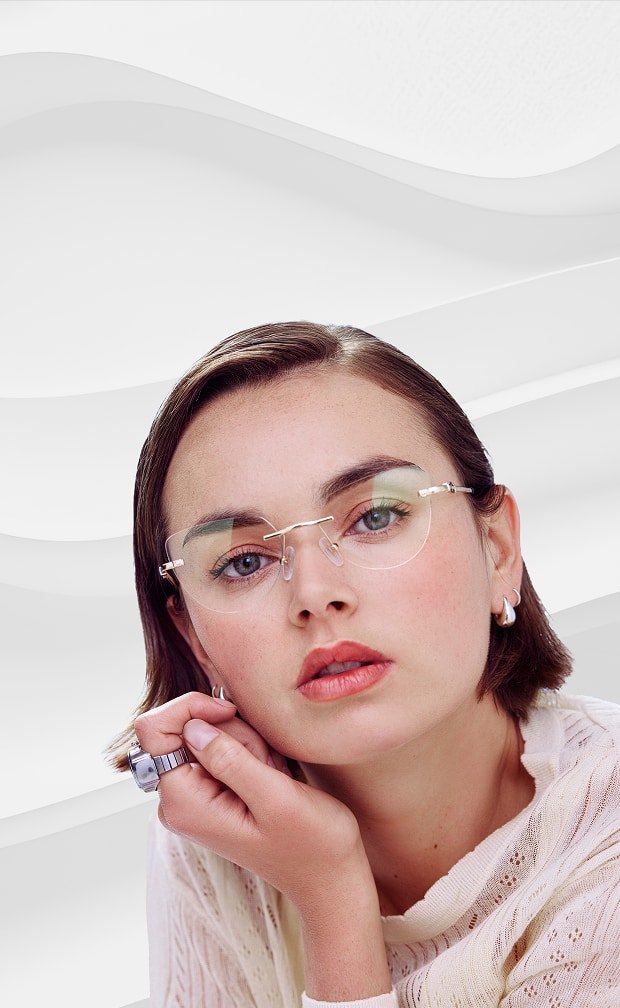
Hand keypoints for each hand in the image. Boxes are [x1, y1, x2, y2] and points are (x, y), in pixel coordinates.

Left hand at [135, 691, 364, 909]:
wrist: (327, 874)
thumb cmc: (310, 843)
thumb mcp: (275, 796)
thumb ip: (230, 760)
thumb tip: (191, 727)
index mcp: (183, 803)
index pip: (153, 730)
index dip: (189, 708)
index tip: (229, 712)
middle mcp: (179, 801)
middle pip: (185, 728)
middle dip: (230, 732)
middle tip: (266, 765)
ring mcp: (195, 796)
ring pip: (208, 733)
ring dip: (247, 743)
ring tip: (272, 775)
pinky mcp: (212, 792)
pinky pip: (222, 748)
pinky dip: (250, 752)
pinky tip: (270, 777)